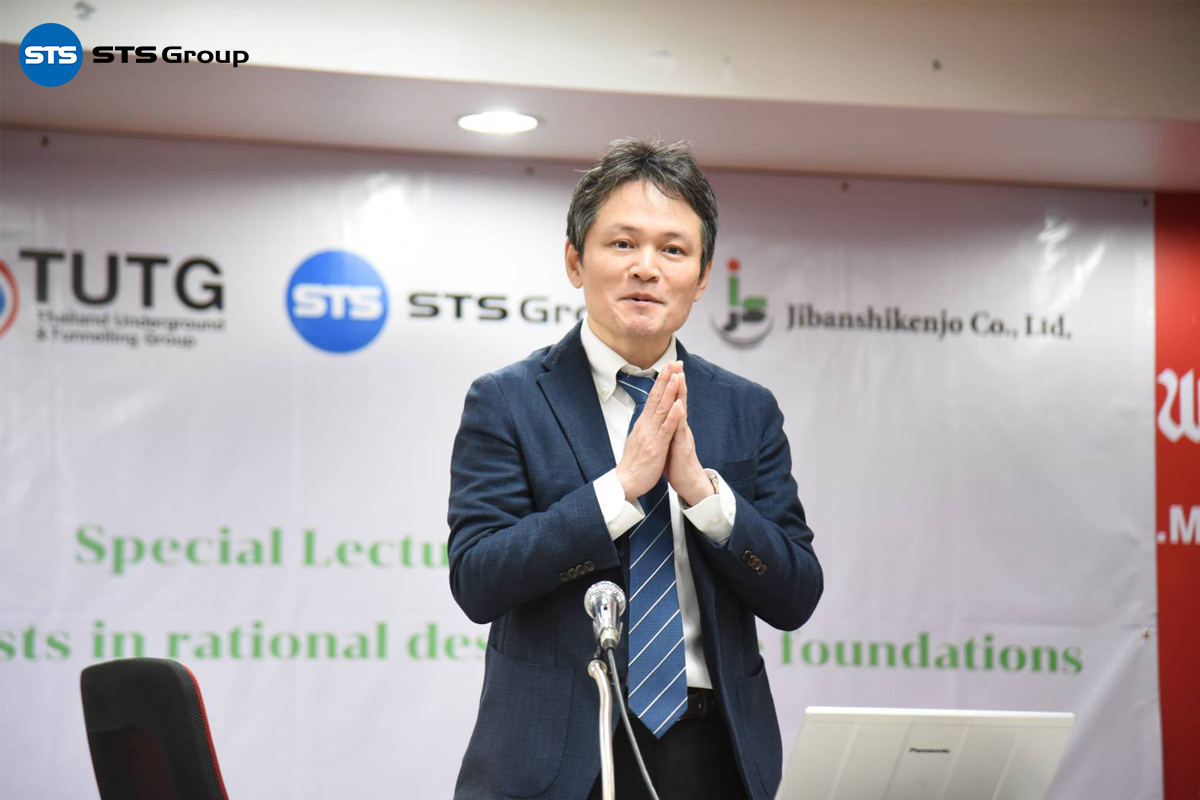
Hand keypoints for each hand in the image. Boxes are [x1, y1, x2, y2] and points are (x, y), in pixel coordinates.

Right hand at [615, 362, 684, 502]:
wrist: (625, 482)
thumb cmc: (635, 463)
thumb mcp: (640, 439)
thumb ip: (646, 426)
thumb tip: (648, 415)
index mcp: (644, 423)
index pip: (654, 397)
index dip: (662, 381)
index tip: (669, 366)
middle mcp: (646, 425)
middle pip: (656, 397)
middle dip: (665, 378)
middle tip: (672, 361)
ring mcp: (651, 435)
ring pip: (661, 409)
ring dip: (669, 391)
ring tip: (676, 376)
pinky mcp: (656, 446)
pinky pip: (666, 429)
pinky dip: (672, 416)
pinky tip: (678, 405)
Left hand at [662, 367, 714, 506]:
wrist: (689, 483)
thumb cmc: (677, 463)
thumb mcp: (670, 440)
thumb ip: (668, 427)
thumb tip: (663, 416)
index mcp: (675, 425)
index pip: (672, 400)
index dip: (670, 384)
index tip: (668, 367)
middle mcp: (680, 426)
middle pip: (678, 399)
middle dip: (677, 381)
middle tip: (676, 362)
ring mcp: (683, 435)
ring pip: (681, 410)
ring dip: (680, 393)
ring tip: (679, 376)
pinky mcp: (683, 447)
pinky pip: (680, 430)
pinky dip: (679, 417)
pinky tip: (679, 406)